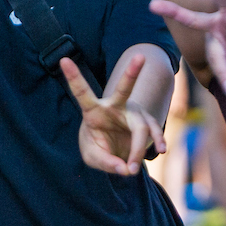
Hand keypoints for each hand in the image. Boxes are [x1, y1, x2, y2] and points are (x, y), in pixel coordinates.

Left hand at [60, 54, 162, 174]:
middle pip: (124, 90)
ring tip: (133, 168)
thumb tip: (125, 168)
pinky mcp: (146, 122)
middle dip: (132, 73)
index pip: (82, 93)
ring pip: (142, 126)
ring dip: (138, 149)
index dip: (73, 77)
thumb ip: (105, 162)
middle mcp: (114, 106)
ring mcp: (132, 113)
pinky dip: (157, 142)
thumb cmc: (98, 146)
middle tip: (140, 57)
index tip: (64, 59)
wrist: (115, 147)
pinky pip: (154, 132)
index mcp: (93, 110)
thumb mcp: (92, 156)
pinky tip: (161, 149)